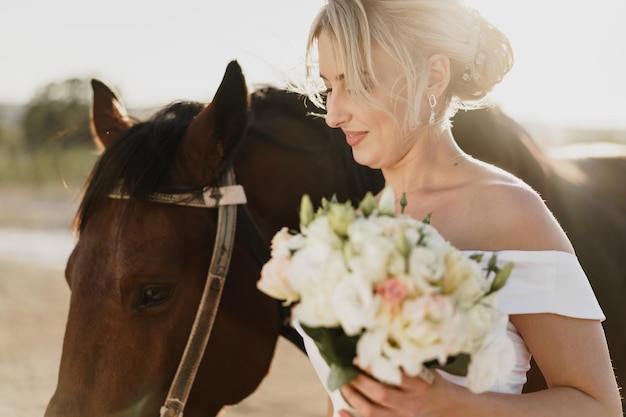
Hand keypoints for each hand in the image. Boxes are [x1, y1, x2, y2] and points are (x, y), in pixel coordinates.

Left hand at [338, 368, 454, 416]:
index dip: (374, 367)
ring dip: (353, 398)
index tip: (357, 359)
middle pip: (380, 394)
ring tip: (342, 385)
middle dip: (358, 382)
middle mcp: (410, 403)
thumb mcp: (425, 369)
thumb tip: (380, 343)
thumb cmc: (432, 383)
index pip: (394, 375)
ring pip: (373, 412)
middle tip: (344, 371)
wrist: (448, 408)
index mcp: (419, 385)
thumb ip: (405, 361)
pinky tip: (340, 410)